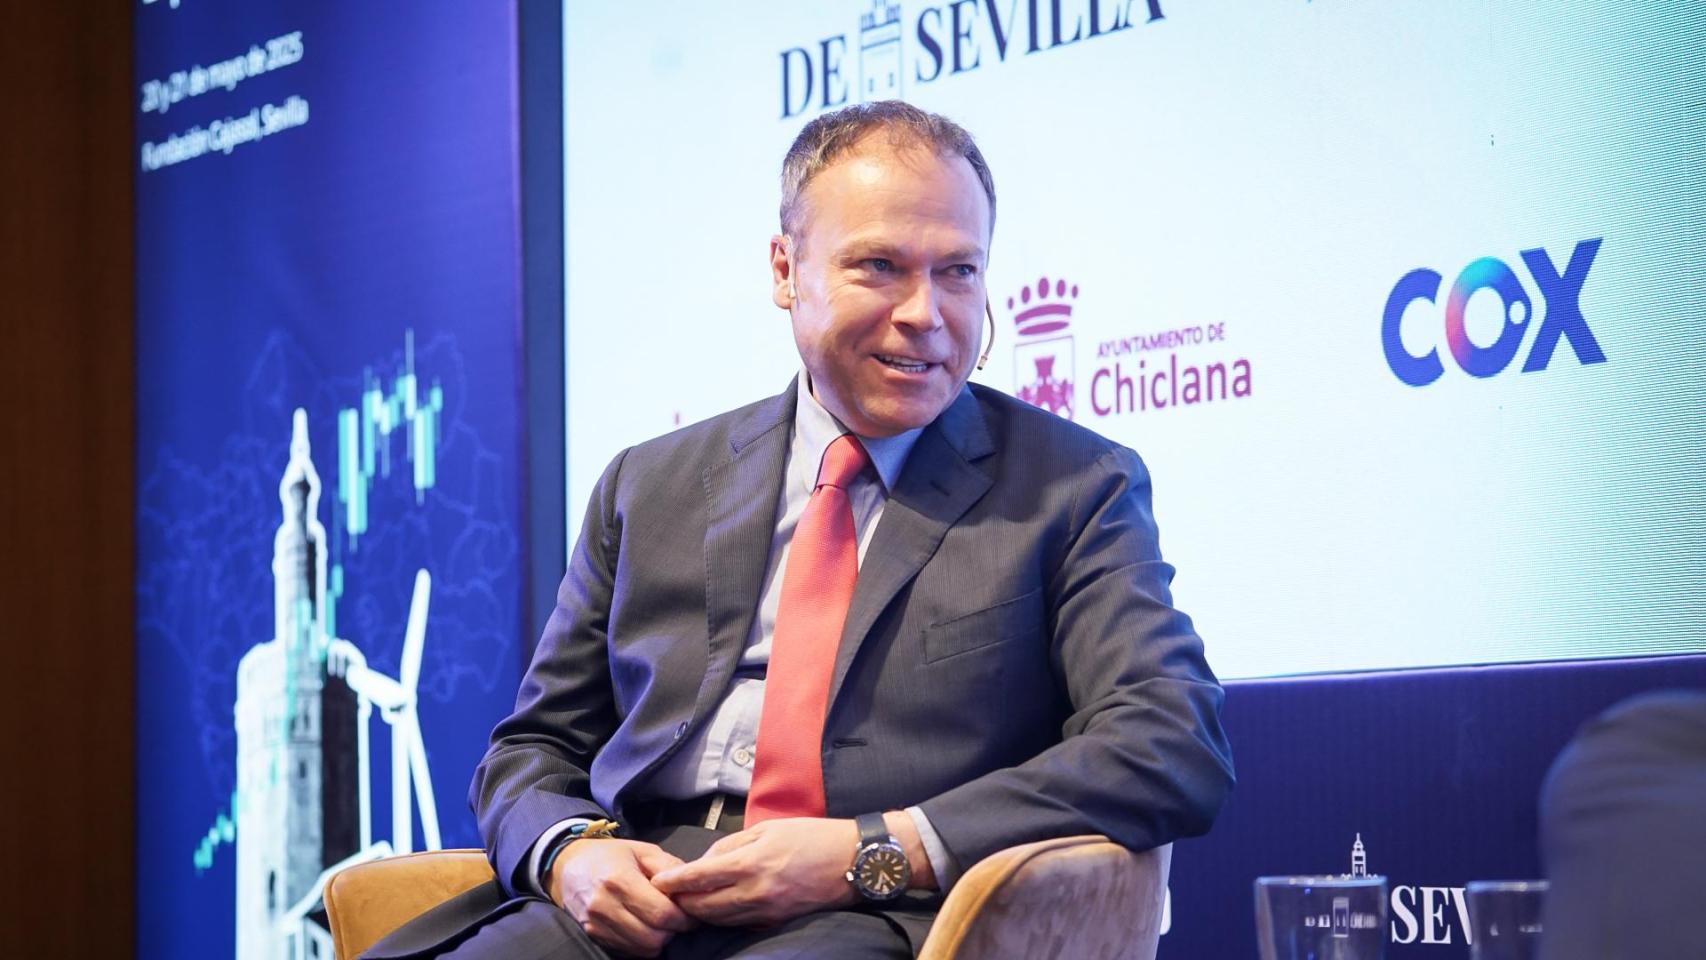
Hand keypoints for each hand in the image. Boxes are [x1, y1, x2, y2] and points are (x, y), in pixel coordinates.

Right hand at [548, 839, 697, 956]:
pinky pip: (627, 950)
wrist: (568, 865)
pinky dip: (642, 943)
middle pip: (653, 937)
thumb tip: (691, 888)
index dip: (683, 918)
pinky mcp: (593, 935)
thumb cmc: (610, 855)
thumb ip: (669, 868)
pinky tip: (644, 926)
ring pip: (641, 948)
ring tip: (662, 922)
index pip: (661, 913)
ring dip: (658, 939)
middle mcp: (605, 905)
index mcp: (620, 880)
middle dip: (673, 931)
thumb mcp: (643, 850)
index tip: (691, 913)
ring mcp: (596, 923)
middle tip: (679, 919)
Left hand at [649, 817, 860, 926]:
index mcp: (752, 862)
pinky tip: (717, 908)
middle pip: (704, 907)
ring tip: (688, 902)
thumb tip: (705, 862)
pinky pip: (739, 923)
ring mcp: (766, 910)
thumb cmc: (812, 837)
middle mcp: (755, 891)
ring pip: (719, 920)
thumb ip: (732, 845)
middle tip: (669, 894)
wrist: (852, 861)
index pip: (700, 877)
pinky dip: (722, 918)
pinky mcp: (776, 920)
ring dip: (700, 913)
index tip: (659, 881)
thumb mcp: (768, 828)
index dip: (675, 881)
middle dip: (682, 902)